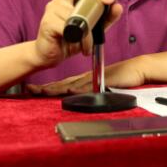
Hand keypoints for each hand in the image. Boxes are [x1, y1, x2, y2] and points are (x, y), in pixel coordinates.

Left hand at [27, 57, 145, 95]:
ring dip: (57, 89)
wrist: (136, 69)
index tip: (34, 89)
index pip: (62, 84)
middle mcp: (85, 79)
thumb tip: (78, 97)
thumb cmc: (120, 77)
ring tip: (42, 91)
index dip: (48, 87)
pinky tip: (68, 91)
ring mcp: (93, 79)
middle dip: (46, 87)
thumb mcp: (101, 84)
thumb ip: (90, 89)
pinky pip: (88, 86)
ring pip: (71, 85)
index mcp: (83, 80)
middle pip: (62, 84)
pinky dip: (78, 88)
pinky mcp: (102, 80)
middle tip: (30, 89)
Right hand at [32, 0, 122, 68]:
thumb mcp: (94, 27)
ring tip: (90, 42)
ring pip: (78, 11)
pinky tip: (81, 46)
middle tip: (109, 2)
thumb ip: (106, 17)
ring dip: (89, 30)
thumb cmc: (71, 37)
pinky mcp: (47, 22)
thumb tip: (118, 6)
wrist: (51, 54)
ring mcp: (52, 8)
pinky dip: (80, 39)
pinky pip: (69, 27)